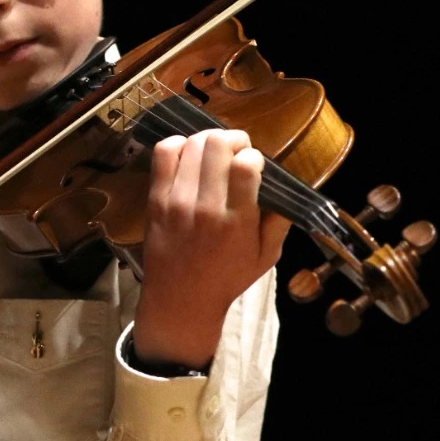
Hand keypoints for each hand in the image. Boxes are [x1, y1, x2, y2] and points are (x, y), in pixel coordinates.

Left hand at [132, 129, 291, 366]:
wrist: (180, 300)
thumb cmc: (227, 279)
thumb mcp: (266, 257)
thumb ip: (279, 221)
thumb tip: (283, 188)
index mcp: (237, 221)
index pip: (246, 165)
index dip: (254, 156)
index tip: (255, 166)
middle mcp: (205, 207)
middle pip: (217, 145)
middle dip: (234, 140)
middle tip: (237, 153)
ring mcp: (176, 201)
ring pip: (192, 144)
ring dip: (208, 140)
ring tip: (215, 153)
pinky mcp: (155, 199)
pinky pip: (164, 154)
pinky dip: (178, 144)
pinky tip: (189, 154)